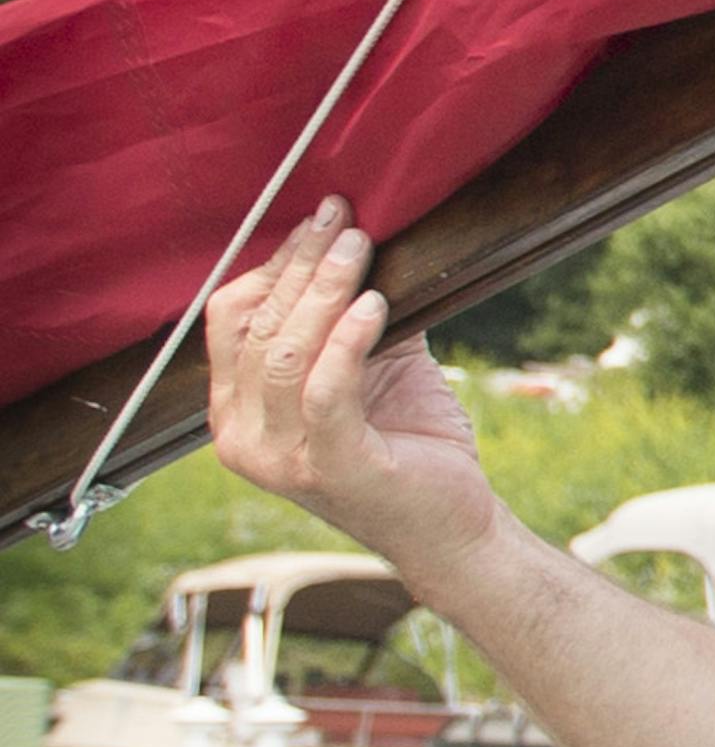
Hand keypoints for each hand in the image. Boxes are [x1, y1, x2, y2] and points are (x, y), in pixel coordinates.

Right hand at [205, 198, 497, 585]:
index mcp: (237, 411)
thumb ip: (354, 314)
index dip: (272, 264)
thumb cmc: (410, 447)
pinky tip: (374, 304)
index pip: (231, 321)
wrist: (451, 528)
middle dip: (301, 264)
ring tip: (358, 248)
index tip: (317, 219)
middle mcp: (243, 439)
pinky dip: (347, 340)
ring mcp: (279, 459)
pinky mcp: (328, 468)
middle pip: (257, 328)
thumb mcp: (374, 366)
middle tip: (342, 219)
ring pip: (284, 353)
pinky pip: (325, 390)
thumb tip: (361, 236)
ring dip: (323, 290)